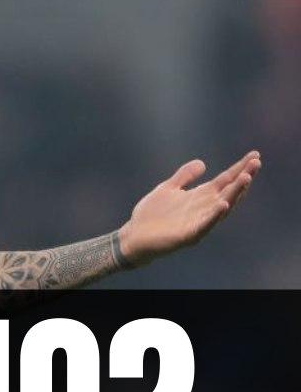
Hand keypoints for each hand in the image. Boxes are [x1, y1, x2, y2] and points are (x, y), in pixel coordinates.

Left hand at [118, 150, 261, 266]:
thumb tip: (203, 162)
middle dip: (243, 178)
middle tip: (256, 163)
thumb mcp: (168, 188)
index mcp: (200, 196)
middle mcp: (204, 208)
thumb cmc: (152, 214)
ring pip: (222, 207)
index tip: (255, 155)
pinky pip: (205, 225)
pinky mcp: (189, 235)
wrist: (135, 236)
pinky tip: (223, 205)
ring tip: (245, 178)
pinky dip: (214, 216)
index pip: (225, 180)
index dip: (239, 168)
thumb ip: (184, 176)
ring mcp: (199, 222)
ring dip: (234, 193)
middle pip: (229, 191)